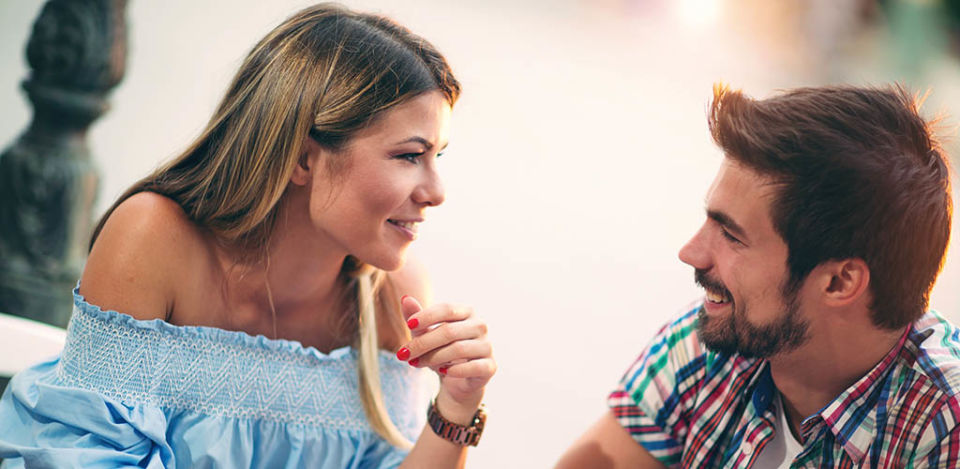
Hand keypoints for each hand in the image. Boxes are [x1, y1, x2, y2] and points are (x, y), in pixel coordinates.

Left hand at [396, 296, 494, 419]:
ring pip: (458, 349)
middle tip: (403, 354)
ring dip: (433, 358)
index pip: (447, 308)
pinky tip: (442, 372)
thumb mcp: (424, 334)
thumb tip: (405, 299)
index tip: (409, 325)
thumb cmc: (440, 350)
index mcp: (467, 312)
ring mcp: (487, 346)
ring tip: (417, 364)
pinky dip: (455, 370)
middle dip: (422, 343)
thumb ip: (416, 317)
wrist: (457, 380)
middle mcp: (480, 326)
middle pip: (449, 331)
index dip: (427, 316)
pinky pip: (474, 367)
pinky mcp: (490, 366)